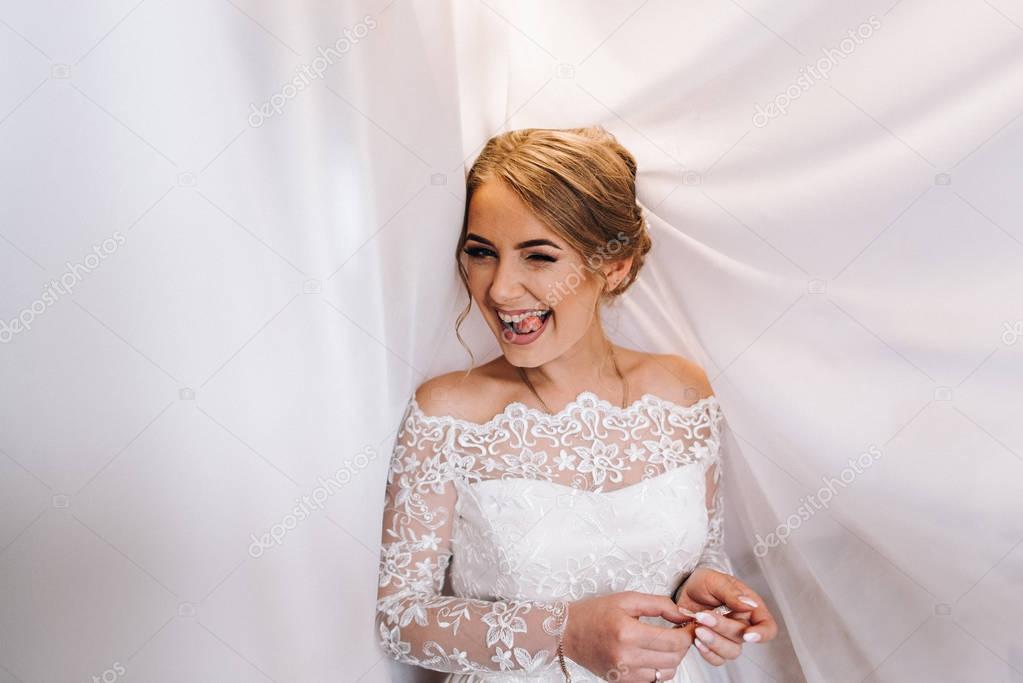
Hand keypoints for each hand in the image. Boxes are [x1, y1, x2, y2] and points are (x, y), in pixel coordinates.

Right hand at [564, 591, 694, 681]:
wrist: (568, 632)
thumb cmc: (594, 613)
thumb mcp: (627, 599)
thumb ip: (660, 605)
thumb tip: (684, 614)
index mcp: (627, 633)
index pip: (673, 641)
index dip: (688, 633)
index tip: (690, 625)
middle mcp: (626, 657)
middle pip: (674, 658)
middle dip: (683, 645)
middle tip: (680, 631)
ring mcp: (624, 673)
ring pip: (667, 673)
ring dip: (673, 658)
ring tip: (666, 642)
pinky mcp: (622, 682)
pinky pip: (653, 680)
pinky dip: (659, 668)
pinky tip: (653, 654)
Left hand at [675, 567, 778, 665]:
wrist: (683, 589)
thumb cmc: (704, 583)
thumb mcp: (715, 580)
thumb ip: (731, 592)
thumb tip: (748, 604)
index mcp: (750, 608)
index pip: (767, 626)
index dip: (762, 634)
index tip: (747, 634)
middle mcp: (742, 625)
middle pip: (743, 638)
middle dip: (722, 628)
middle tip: (702, 616)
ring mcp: (728, 637)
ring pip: (731, 652)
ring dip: (713, 642)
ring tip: (698, 628)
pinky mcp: (713, 645)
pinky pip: (716, 659)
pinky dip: (706, 652)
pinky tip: (695, 639)